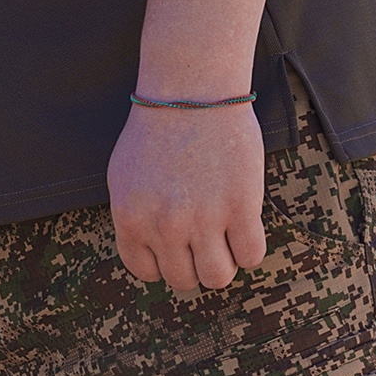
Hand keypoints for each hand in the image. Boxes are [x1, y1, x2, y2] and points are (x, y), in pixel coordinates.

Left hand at [107, 101, 267, 291]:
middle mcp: (163, 224)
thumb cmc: (156, 133)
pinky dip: (248, 249)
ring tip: (222, 239)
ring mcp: (203, 218)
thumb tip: (152, 255)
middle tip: (202, 242)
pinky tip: (242, 225)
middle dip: (193, 265)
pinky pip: (250, 256)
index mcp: (129, 216)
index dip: (162, 263)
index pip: (145, 271)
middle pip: (183, 280)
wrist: (191, 96)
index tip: (173, 249)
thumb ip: (136, 219)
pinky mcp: (240, 207)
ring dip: (223, 263)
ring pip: (218, 277)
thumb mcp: (125, 178)